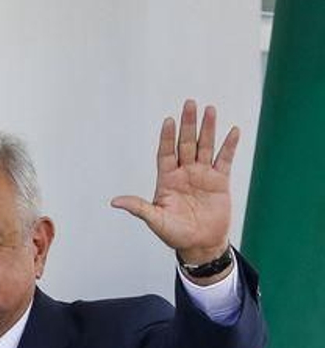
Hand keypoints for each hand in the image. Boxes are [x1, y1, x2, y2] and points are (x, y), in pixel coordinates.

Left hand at [111, 100, 239, 268]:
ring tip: (209, 109)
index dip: (167, 137)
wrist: (200, 244)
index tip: (168, 120)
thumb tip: (115, 202)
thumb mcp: (155, 220)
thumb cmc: (174, 233)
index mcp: (167, 180)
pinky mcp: (220, 181)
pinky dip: (229, 146)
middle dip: (188, 124)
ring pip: (205, 147)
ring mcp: (202, 175)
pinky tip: (232, 130)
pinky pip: (225, 160)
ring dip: (208, 129)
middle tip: (190, 103)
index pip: (166, 153)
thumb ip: (139, 208)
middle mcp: (184, 173)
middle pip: (186, 143)